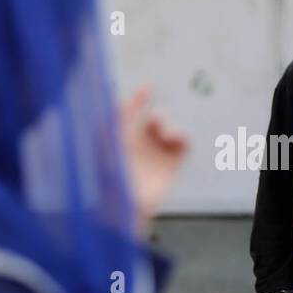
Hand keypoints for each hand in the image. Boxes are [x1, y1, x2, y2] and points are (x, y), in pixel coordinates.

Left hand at [119, 86, 188, 236]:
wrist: (126, 205)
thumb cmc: (111, 173)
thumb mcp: (110, 137)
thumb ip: (120, 114)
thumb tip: (132, 96)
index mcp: (119, 138)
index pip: (129, 113)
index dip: (138, 99)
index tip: (149, 88)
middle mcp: (138, 146)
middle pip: (153, 121)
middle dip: (157, 117)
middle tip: (156, 122)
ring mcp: (155, 156)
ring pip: (169, 131)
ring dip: (169, 127)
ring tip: (166, 135)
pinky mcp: (170, 167)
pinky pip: (182, 145)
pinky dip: (182, 138)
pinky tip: (176, 140)